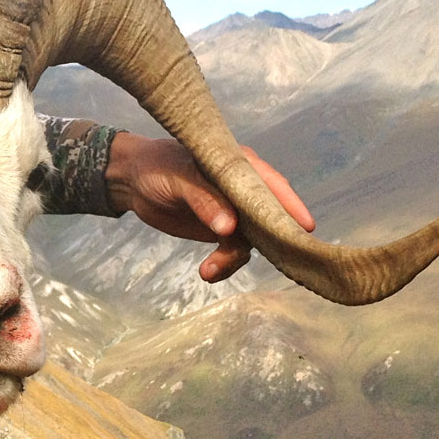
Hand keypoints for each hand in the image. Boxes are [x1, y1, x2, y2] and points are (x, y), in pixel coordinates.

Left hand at [104, 133, 313, 283]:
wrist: (133, 182)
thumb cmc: (158, 167)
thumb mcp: (179, 178)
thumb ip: (204, 200)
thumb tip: (230, 227)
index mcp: (238, 165)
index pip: (270, 184)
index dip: (290, 204)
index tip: (305, 227)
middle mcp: (242, 189)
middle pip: (268, 216)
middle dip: (270, 240)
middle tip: (273, 260)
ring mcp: (234, 211)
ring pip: (250, 240)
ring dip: (234, 258)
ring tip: (210, 269)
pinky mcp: (220, 230)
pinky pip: (233, 251)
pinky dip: (223, 264)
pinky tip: (206, 272)